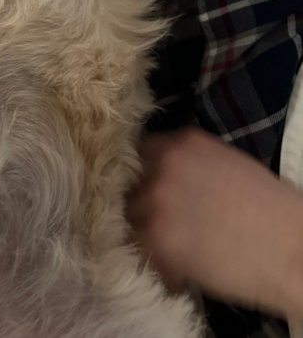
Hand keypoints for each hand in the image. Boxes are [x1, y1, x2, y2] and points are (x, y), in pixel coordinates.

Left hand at [126, 128, 302, 320]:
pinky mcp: (156, 239)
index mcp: (180, 142)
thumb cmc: (267, 209)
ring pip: (126, 217)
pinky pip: (137, 250)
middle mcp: (161, 164)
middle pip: (125, 183)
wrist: (291, 248)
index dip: (137, 175)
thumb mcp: (222, 163)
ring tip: (166, 249)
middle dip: (135, 204)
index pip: (135, 152)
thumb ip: (184, 162)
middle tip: (155, 226)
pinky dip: (152, 262)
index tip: (141, 192)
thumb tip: (158, 175)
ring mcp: (155, 200)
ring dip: (140, 234)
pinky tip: (175, 268)